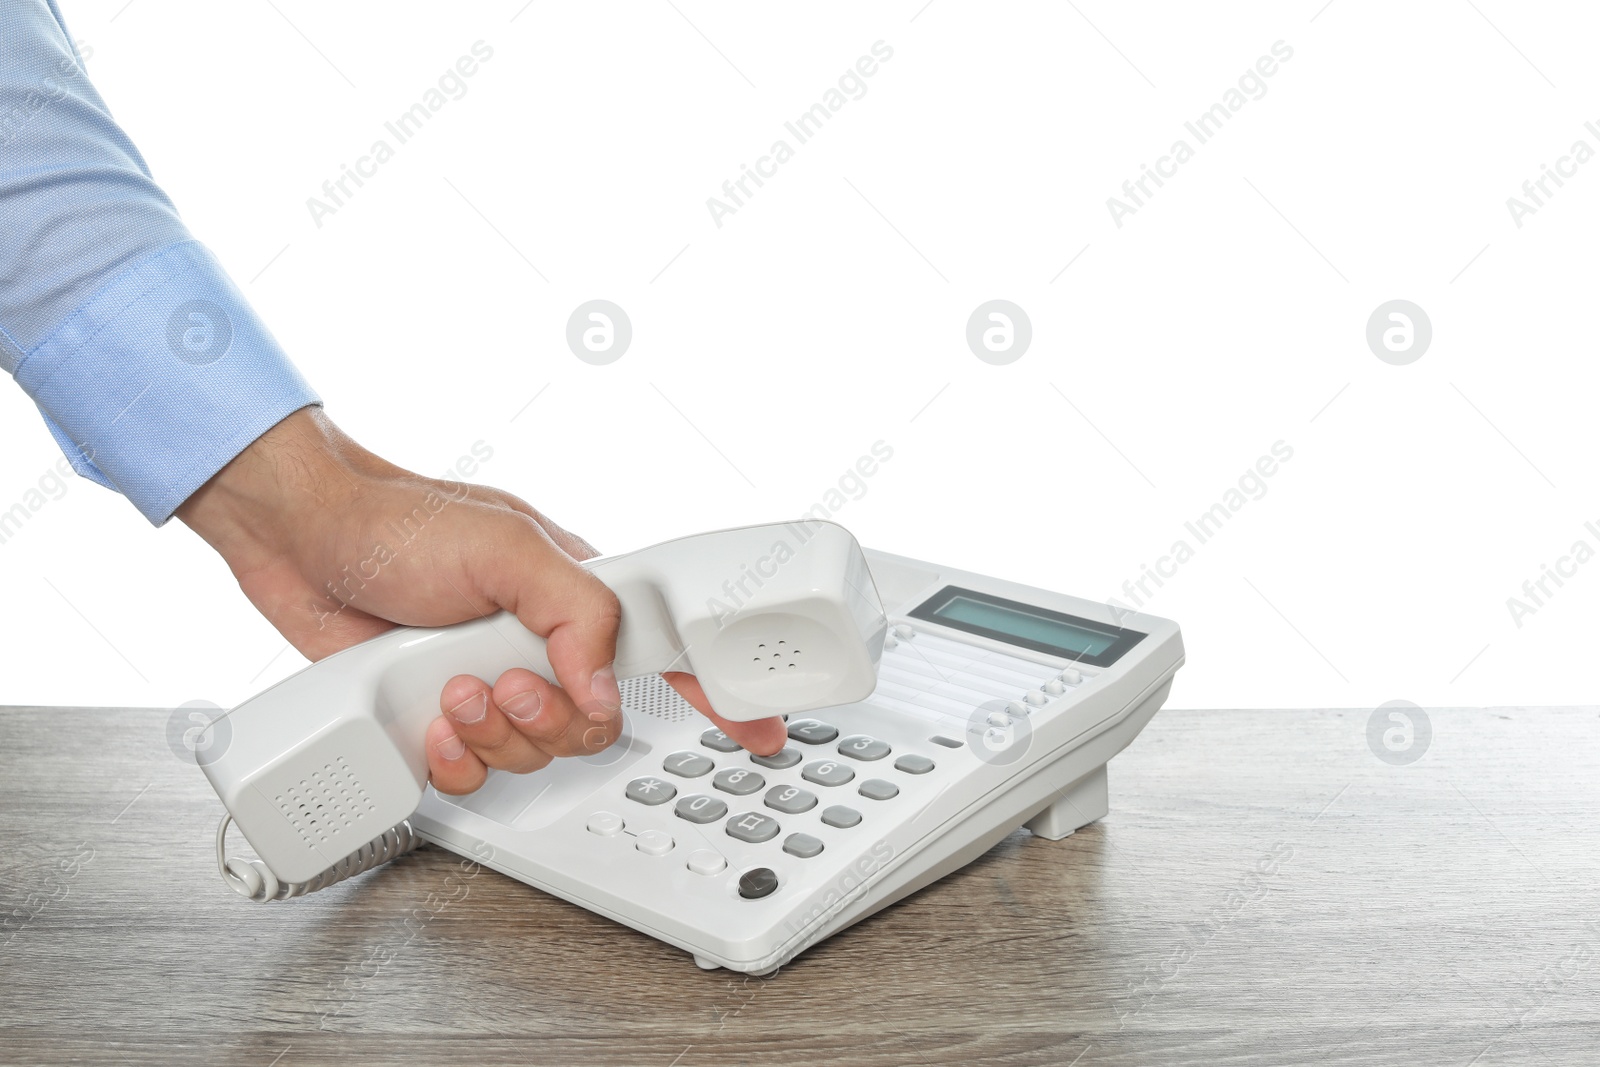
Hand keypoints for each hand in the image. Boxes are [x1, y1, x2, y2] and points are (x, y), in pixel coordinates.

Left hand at [176, 407, 785, 793]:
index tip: (759, 731)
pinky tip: (430, 722)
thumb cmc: (397, 520)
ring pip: (535, 754)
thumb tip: (603, 693)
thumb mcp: (509, 547)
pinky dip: (453, 760)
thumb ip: (578, 615)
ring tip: (454, 689)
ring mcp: (490, 682)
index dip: (716, 695)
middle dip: (551, 718)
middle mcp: (541, 645)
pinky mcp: (439, 716)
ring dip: (494, 734)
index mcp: (577, 597)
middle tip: (508, 681)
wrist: (295, 536)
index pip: (668, 650)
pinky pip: (473, 775)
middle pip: (594, 724)